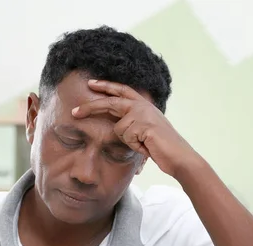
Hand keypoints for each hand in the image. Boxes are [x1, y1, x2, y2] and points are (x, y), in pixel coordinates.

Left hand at [71, 79, 200, 177]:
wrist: (179, 155)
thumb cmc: (162, 147)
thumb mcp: (145, 131)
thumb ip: (132, 123)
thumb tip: (116, 125)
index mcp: (144, 104)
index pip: (122, 91)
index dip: (106, 86)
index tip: (91, 83)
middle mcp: (142, 105)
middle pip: (111, 103)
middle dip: (91, 107)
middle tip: (74, 112)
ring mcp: (143, 113)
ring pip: (119, 128)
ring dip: (129, 140)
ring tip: (144, 143)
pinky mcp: (143, 124)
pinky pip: (126, 136)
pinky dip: (134, 145)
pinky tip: (147, 145)